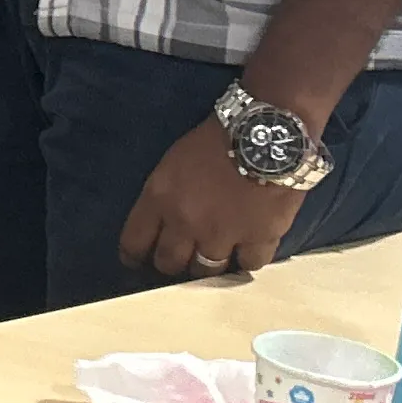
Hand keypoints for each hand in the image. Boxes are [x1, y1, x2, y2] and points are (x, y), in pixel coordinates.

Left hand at [120, 117, 308, 279]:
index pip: (133, 244)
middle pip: (169, 264)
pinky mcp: (260, 238)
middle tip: (181, 257)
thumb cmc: (217, 137)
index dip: (134, 256)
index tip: (138, 260)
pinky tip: (249, 249)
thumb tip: (162, 224)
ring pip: (207, 272)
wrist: (267, 130)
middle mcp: (186, 223)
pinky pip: (250, 265)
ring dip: (209, 265)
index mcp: (159, 199)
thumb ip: (163, 197)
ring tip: (215, 254)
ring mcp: (223, 235)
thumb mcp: (172, 162)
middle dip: (172, 263)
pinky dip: (249, 258)